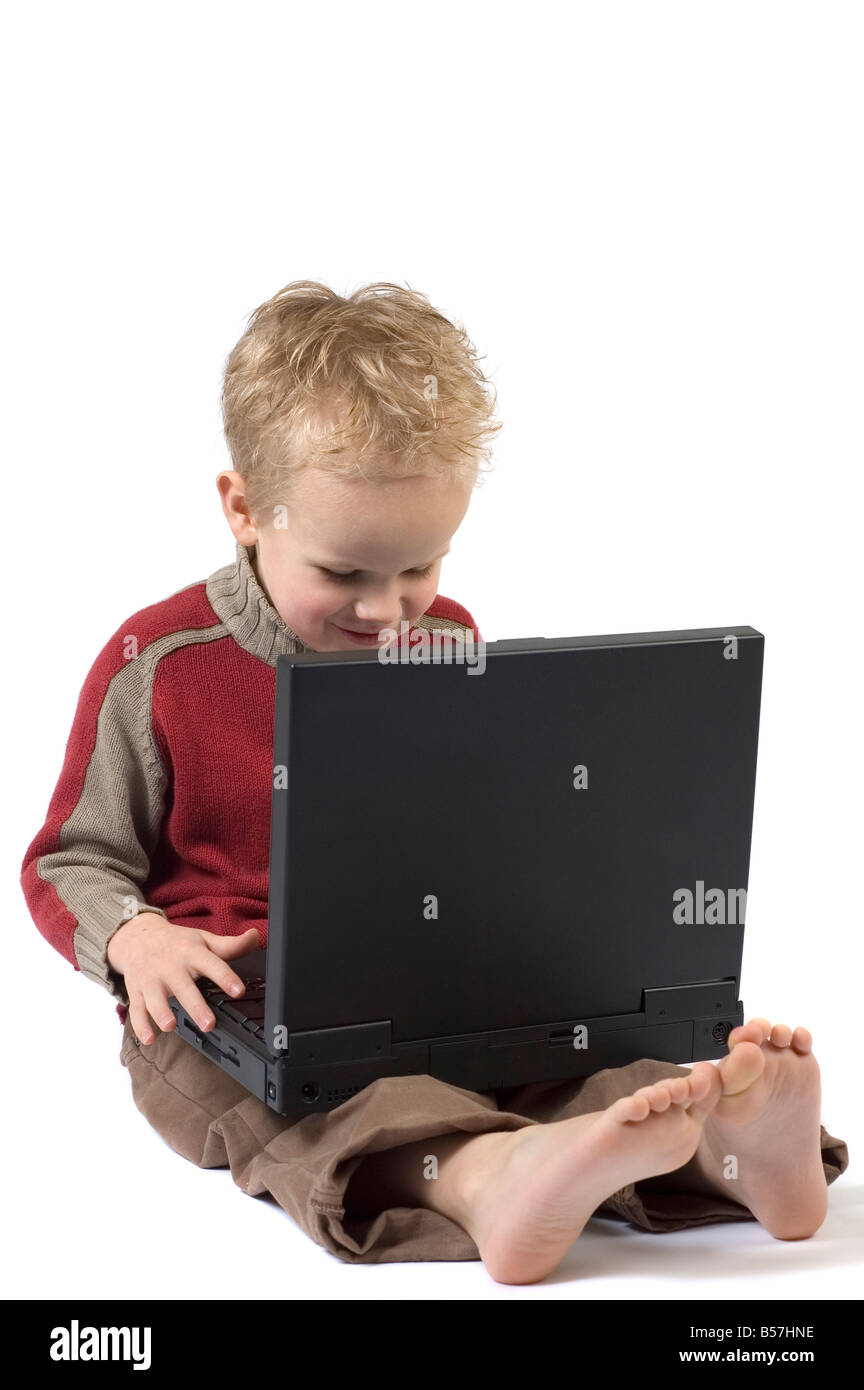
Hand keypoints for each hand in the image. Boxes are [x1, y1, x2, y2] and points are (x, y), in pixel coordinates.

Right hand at [107, 913, 260, 1045]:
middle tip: (209, 1024)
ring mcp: (151, 980)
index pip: (212, 965)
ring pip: (155, 999)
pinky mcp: (136, 992)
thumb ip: (230, 945)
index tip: (238, 991)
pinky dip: (141, 1026)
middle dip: (195, 1006)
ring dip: (162, 1013)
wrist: (137, 937)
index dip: (226, 978)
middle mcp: (171, 967)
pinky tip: (149, 1038)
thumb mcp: (204, 940)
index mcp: (191, 953)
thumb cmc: (177, 943)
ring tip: (171, 1027)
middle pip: (184, 988)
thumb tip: (254, 937)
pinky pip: (136, 1010)